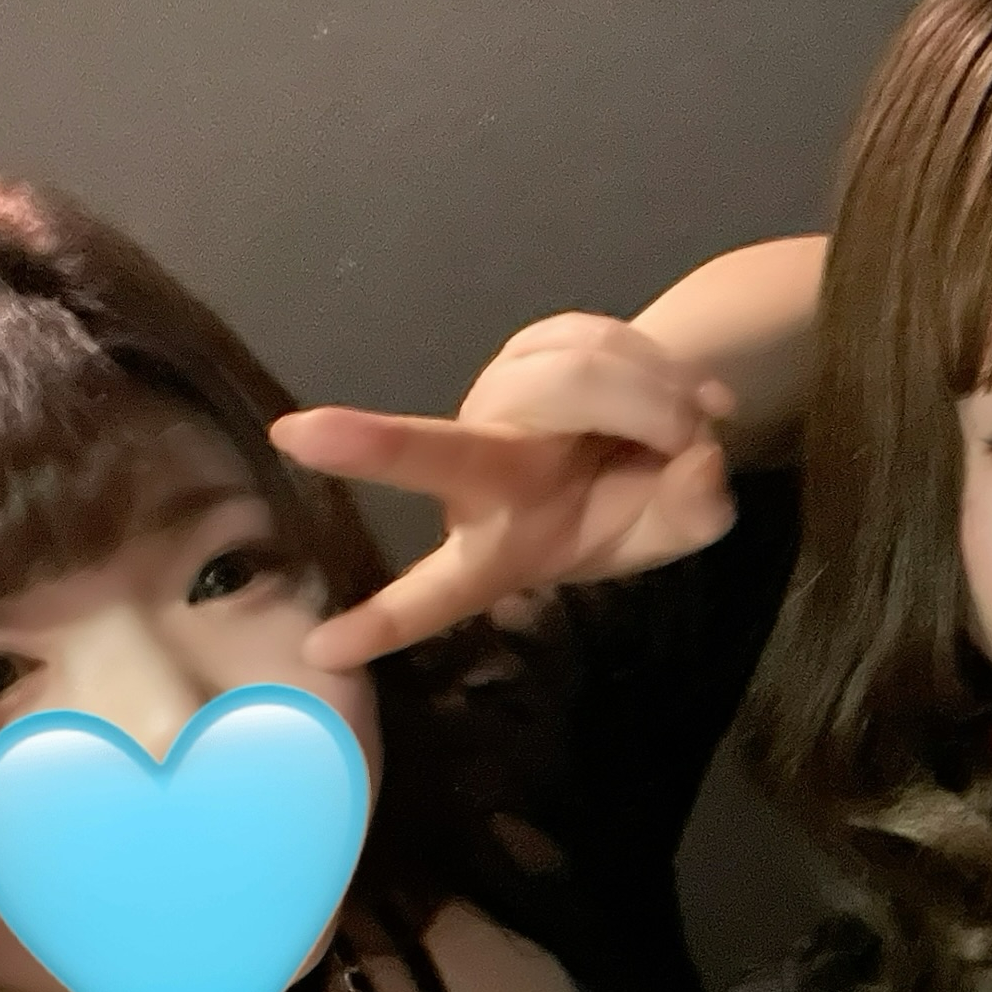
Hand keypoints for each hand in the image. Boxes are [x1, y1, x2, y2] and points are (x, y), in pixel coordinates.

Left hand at [271, 313, 738, 669]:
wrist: (669, 418)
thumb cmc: (645, 498)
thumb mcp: (678, 529)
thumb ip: (691, 512)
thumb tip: (693, 464)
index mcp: (505, 549)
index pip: (440, 593)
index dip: (385, 622)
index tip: (322, 649)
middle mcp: (484, 476)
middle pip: (444, 455)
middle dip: (374, 447)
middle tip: (297, 435)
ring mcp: (498, 403)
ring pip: (579, 381)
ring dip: (656, 401)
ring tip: (685, 424)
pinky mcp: (524, 349)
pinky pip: (597, 343)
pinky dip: (657, 365)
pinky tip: (671, 389)